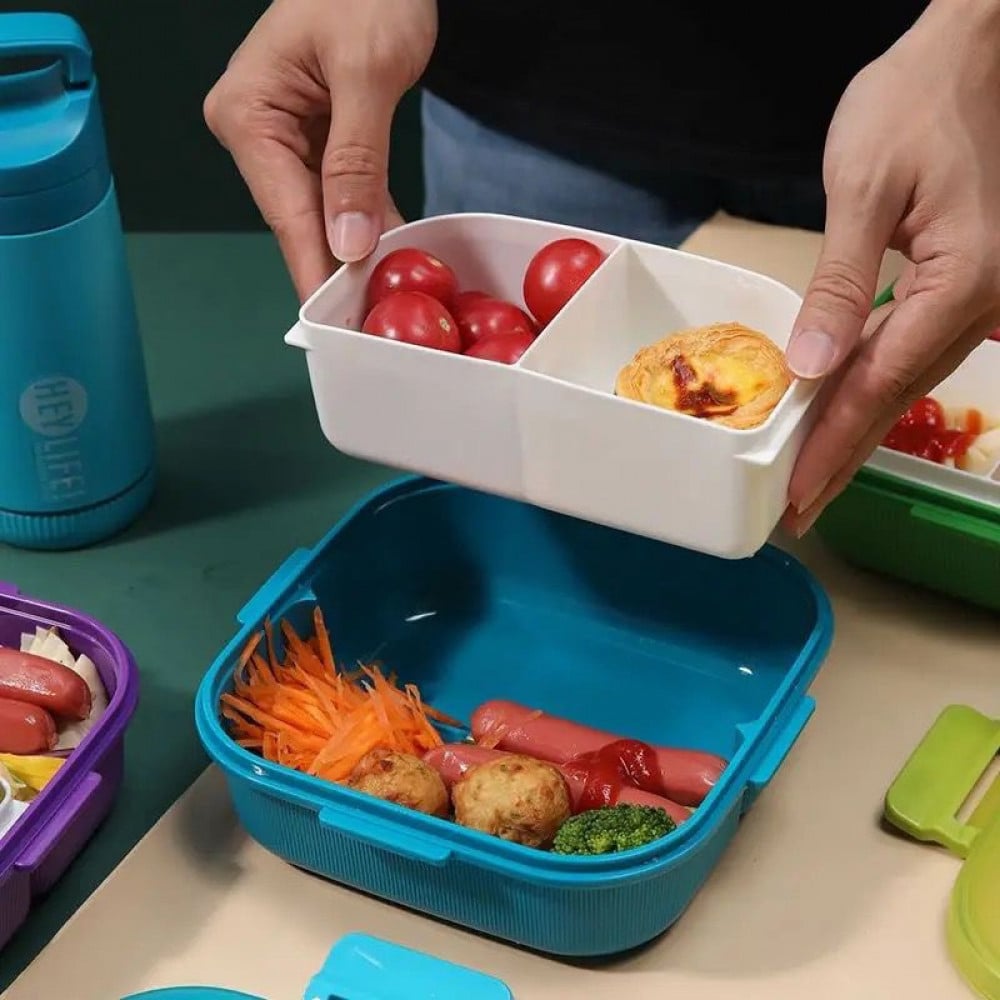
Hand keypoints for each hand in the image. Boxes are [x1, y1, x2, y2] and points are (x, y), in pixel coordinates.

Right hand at [203, 0, 436, 300]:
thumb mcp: (366, 73)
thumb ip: (356, 161)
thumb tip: (346, 242)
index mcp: (248, 113)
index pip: (286, 212)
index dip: (314, 270)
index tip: (332, 324)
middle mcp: (256, 130)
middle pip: (299, 219)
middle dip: (336, 268)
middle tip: (368, 324)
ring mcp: (285, 137)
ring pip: (322, 212)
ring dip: (355, 252)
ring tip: (384, 299)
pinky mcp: (318, 138)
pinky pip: (342, 192)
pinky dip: (367, 220)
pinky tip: (391, 252)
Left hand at [782, 0, 999, 536]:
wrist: (974, 54)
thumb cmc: (918, 103)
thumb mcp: (866, 189)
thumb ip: (841, 283)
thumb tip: (813, 367)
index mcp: (963, 283)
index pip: (879, 385)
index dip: (832, 444)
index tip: (796, 493)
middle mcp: (983, 303)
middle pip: (896, 397)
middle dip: (842, 456)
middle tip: (798, 510)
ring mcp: (982, 297)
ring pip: (906, 380)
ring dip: (856, 431)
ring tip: (813, 477)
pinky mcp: (968, 284)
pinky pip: (913, 349)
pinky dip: (873, 387)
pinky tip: (843, 411)